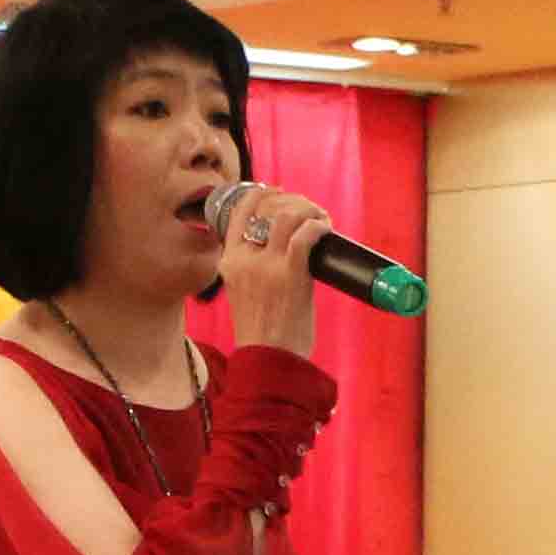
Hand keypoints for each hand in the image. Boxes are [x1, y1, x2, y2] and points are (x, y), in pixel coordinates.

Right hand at [215, 183, 327, 358]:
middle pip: (268, 207)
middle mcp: (243, 259)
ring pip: (288, 215)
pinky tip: (326, 230)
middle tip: (310, 211)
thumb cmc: (264, 333)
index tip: (279, 193)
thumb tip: (288, 248)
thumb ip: (256, 269)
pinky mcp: (290, 274)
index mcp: (229, 262)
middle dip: (294, 202)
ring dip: (309, 211)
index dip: (262, 194)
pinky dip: (319, 226)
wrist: (268, 361)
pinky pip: (306, 235)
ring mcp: (266, 266)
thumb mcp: (246, 293)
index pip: (239, 211)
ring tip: (321, 220)